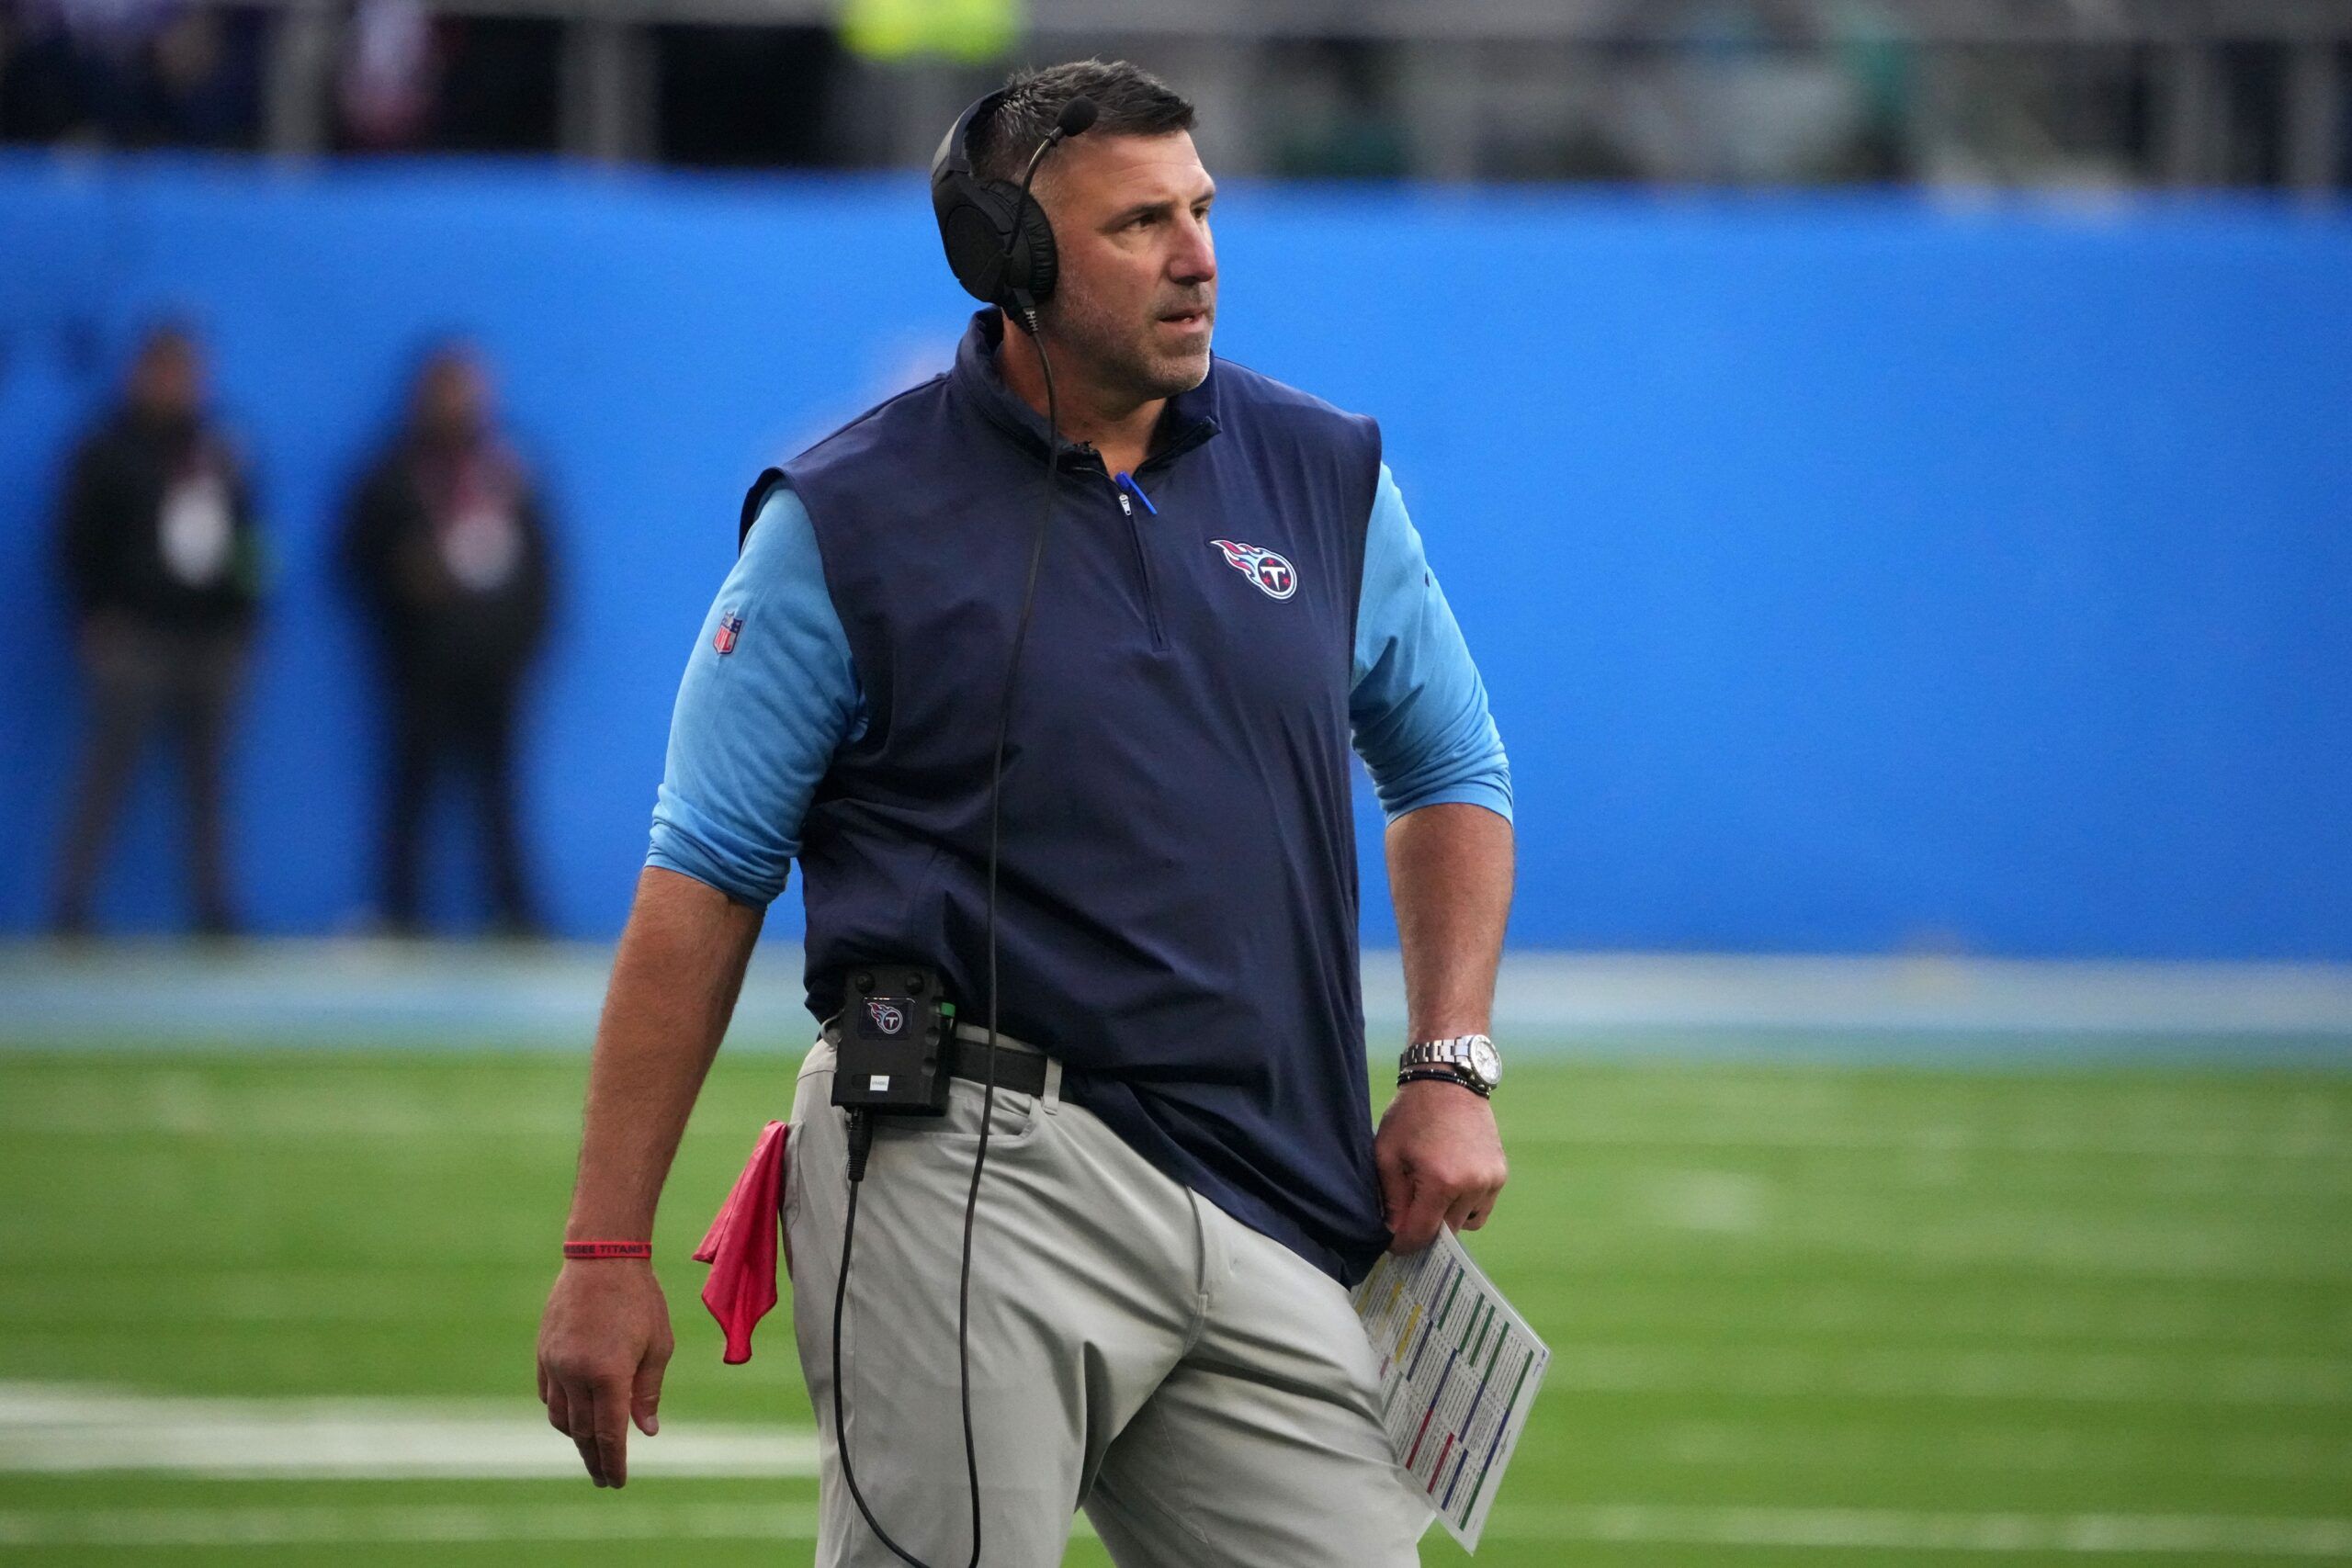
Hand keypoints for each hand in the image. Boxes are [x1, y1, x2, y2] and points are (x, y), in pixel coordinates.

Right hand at [536, 1260, 673, 1486]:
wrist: (602, 1257)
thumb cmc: (641, 1299)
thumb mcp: (658, 1345)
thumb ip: (648, 1392)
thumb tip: (646, 1432)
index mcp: (609, 1374)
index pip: (610, 1434)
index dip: (614, 1462)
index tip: (618, 1482)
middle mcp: (576, 1374)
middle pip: (583, 1432)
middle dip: (595, 1459)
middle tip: (605, 1480)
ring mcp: (555, 1363)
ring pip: (560, 1417)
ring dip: (576, 1438)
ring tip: (592, 1451)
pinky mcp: (543, 1352)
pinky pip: (548, 1395)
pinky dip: (561, 1413)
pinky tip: (573, 1418)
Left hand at [1374, 1077, 1506, 1253]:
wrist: (1449, 1080)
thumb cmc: (1411, 1114)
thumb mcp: (1387, 1154)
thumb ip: (1391, 1199)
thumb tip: (1393, 1233)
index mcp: (1441, 1182)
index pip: (1422, 1234)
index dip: (1403, 1244)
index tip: (1392, 1245)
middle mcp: (1472, 1186)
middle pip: (1445, 1233)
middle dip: (1423, 1232)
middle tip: (1405, 1221)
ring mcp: (1491, 1181)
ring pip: (1465, 1223)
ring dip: (1446, 1220)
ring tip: (1429, 1197)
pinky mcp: (1500, 1174)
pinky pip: (1481, 1207)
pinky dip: (1464, 1206)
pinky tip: (1449, 1186)